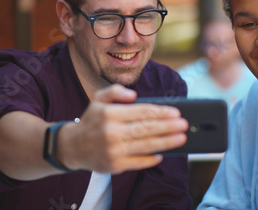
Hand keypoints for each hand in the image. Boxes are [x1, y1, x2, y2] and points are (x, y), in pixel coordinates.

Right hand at [58, 84, 187, 173]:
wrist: (73, 146)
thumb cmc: (92, 120)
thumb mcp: (98, 99)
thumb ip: (115, 91)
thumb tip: (133, 95)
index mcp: (110, 114)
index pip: (141, 112)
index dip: (161, 112)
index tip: (176, 112)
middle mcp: (111, 132)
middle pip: (146, 129)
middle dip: (168, 126)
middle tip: (184, 124)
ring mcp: (113, 150)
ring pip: (145, 145)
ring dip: (166, 142)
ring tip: (181, 138)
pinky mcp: (114, 165)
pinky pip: (138, 162)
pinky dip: (151, 159)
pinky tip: (162, 154)